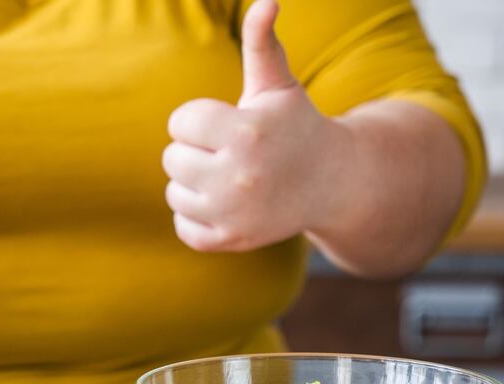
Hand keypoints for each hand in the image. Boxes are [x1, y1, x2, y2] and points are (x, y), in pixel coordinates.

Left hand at [161, 0, 350, 251]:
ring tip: (231, 177)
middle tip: (231, 153)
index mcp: (245, 131)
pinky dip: (197, 215)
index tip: (230, 125)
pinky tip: (226, 203)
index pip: (180, 122)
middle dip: (197, 151)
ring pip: (174, 191)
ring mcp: (233, 213)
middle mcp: (238, 174)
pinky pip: (183, 225)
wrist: (331, 183)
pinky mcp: (229, 240)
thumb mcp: (277, 84)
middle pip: (172, 157)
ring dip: (195, 183)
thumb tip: (267, 0)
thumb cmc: (293, 125)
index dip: (200, 120)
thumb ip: (262, 42)